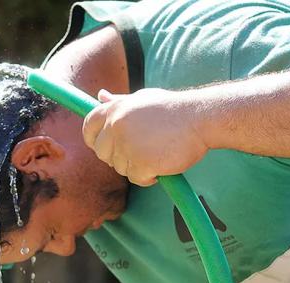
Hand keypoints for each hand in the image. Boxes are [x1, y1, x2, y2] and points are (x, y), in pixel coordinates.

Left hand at [82, 88, 208, 185]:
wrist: (201, 117)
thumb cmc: (173, 109)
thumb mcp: (142, 99)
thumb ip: (119, 102)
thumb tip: (100, 96)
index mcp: (114, 109)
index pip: (88, 128)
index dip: (93, 140)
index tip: (103, 146)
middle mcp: (116, 126)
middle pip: (102, 152)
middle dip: (118, 156)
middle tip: (140, 151)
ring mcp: (127, 145)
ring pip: (120, 167)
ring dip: (136, 166)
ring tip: (157, 153)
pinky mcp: (141, 162)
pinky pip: (136, 178)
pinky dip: (148, 177)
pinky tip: (162, 165)